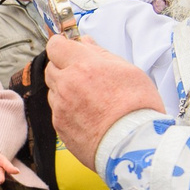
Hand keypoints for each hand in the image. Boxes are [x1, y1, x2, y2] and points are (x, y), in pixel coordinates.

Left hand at [45, 33, 160, 165]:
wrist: (134, 145)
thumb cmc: (137, 109)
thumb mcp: (129, 71)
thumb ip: (101, 54)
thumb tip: (86, 43)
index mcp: (83, 66)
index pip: (56, 46)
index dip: (63, 46)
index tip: (69, 49)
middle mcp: (67, 85)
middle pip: (51, 67)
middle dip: (64, 67)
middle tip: (85, 75)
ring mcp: (61, 107)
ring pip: (53, 90)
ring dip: (64, 89)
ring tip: (89, 99)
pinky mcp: (60, 127)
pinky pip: (57, 111)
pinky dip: (67, 110)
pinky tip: (87, 115)